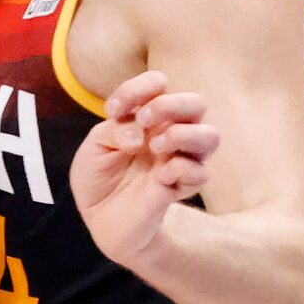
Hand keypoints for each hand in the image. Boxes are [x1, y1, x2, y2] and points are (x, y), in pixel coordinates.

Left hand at [71, 72, 219, 265]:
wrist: (101, 219)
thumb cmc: (98, 178)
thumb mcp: (93, 148)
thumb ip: (113, 130)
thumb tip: (140, 133)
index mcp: (147, 116)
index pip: (158, 84)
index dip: (139, 89)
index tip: (113, 110)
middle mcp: (170, 133)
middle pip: (195, 103)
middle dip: (169, 105)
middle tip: (144, 120)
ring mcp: (179, 160)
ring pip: (210, 136)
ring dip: (183, 134)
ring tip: (155, 146)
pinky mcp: (182, 188)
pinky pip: (199, 172)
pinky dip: (179, 169)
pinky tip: (159, 176)